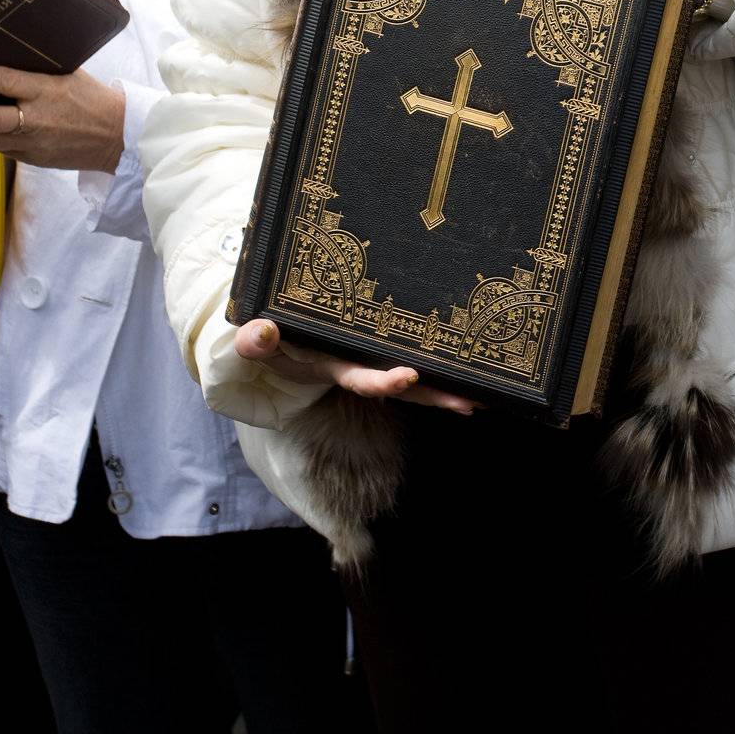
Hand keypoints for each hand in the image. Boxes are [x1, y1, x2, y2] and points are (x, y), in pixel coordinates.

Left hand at [0, 66, 124, 172]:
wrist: (118, 136)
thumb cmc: (95, 101)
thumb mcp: (70, 76)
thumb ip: (39, 72)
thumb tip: (10, 61)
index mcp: (47, 91)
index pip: (3, 81)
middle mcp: (36, 118)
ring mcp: (33, 142)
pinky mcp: (34, 159)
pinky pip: (2, 151)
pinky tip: (0, 129)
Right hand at [234, 319, 479, 414]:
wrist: (272, 339)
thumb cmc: (267, 339)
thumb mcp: (255, 344)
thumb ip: (255, 342)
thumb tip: (262, 331)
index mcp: (329, 366)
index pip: (360, 378)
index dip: (383, 381)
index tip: (408, 376)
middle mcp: (355, 368)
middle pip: (399, 386)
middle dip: (432, 396)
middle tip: (468, 402)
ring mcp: (368, 360)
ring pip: (411, 379)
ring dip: (442, 388)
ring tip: (479, 396)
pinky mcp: (377, 348)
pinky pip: (408, 359)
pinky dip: (435, 368)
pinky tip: (467, 370)